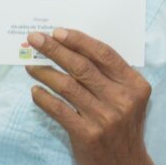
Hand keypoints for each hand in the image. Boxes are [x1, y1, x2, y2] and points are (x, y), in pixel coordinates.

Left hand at [25, 29, 152, 164]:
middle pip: (82, 67)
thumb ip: (110, 75)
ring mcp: (104, 118)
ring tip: (31, 64)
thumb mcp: (128, 98)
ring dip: (45, 71)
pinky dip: (44, 98)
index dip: (79, 40)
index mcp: (134, 85)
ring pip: (68, 86)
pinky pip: (59, 110)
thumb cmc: (123, 126)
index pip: (104, 54)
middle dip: (56, 49)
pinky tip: (35, 90)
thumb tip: (73, 47)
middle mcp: (121, 100)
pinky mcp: (87, 135)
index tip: (58, 31)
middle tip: (36, 39)